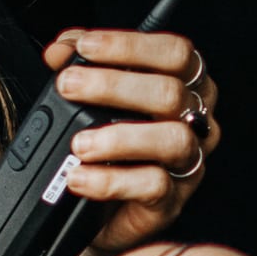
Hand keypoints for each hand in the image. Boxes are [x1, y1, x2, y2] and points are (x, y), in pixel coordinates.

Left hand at [38, 27, 215, 253]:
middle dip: (113, 86)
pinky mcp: (172, 201)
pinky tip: (80, 176)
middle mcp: (195, 120)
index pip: (176, 53)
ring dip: (120, 137)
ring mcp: (188, 162)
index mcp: (185, 86)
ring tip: (79, 143)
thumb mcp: (92, 100)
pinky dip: (111, 181)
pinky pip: (153, 186)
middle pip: (171, 92)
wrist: (100, 211)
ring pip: (173, 139)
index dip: (131, 45)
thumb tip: (60, 52)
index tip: (85, 47)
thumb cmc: (107, 145)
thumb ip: (80, 68)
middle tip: (68, 86)